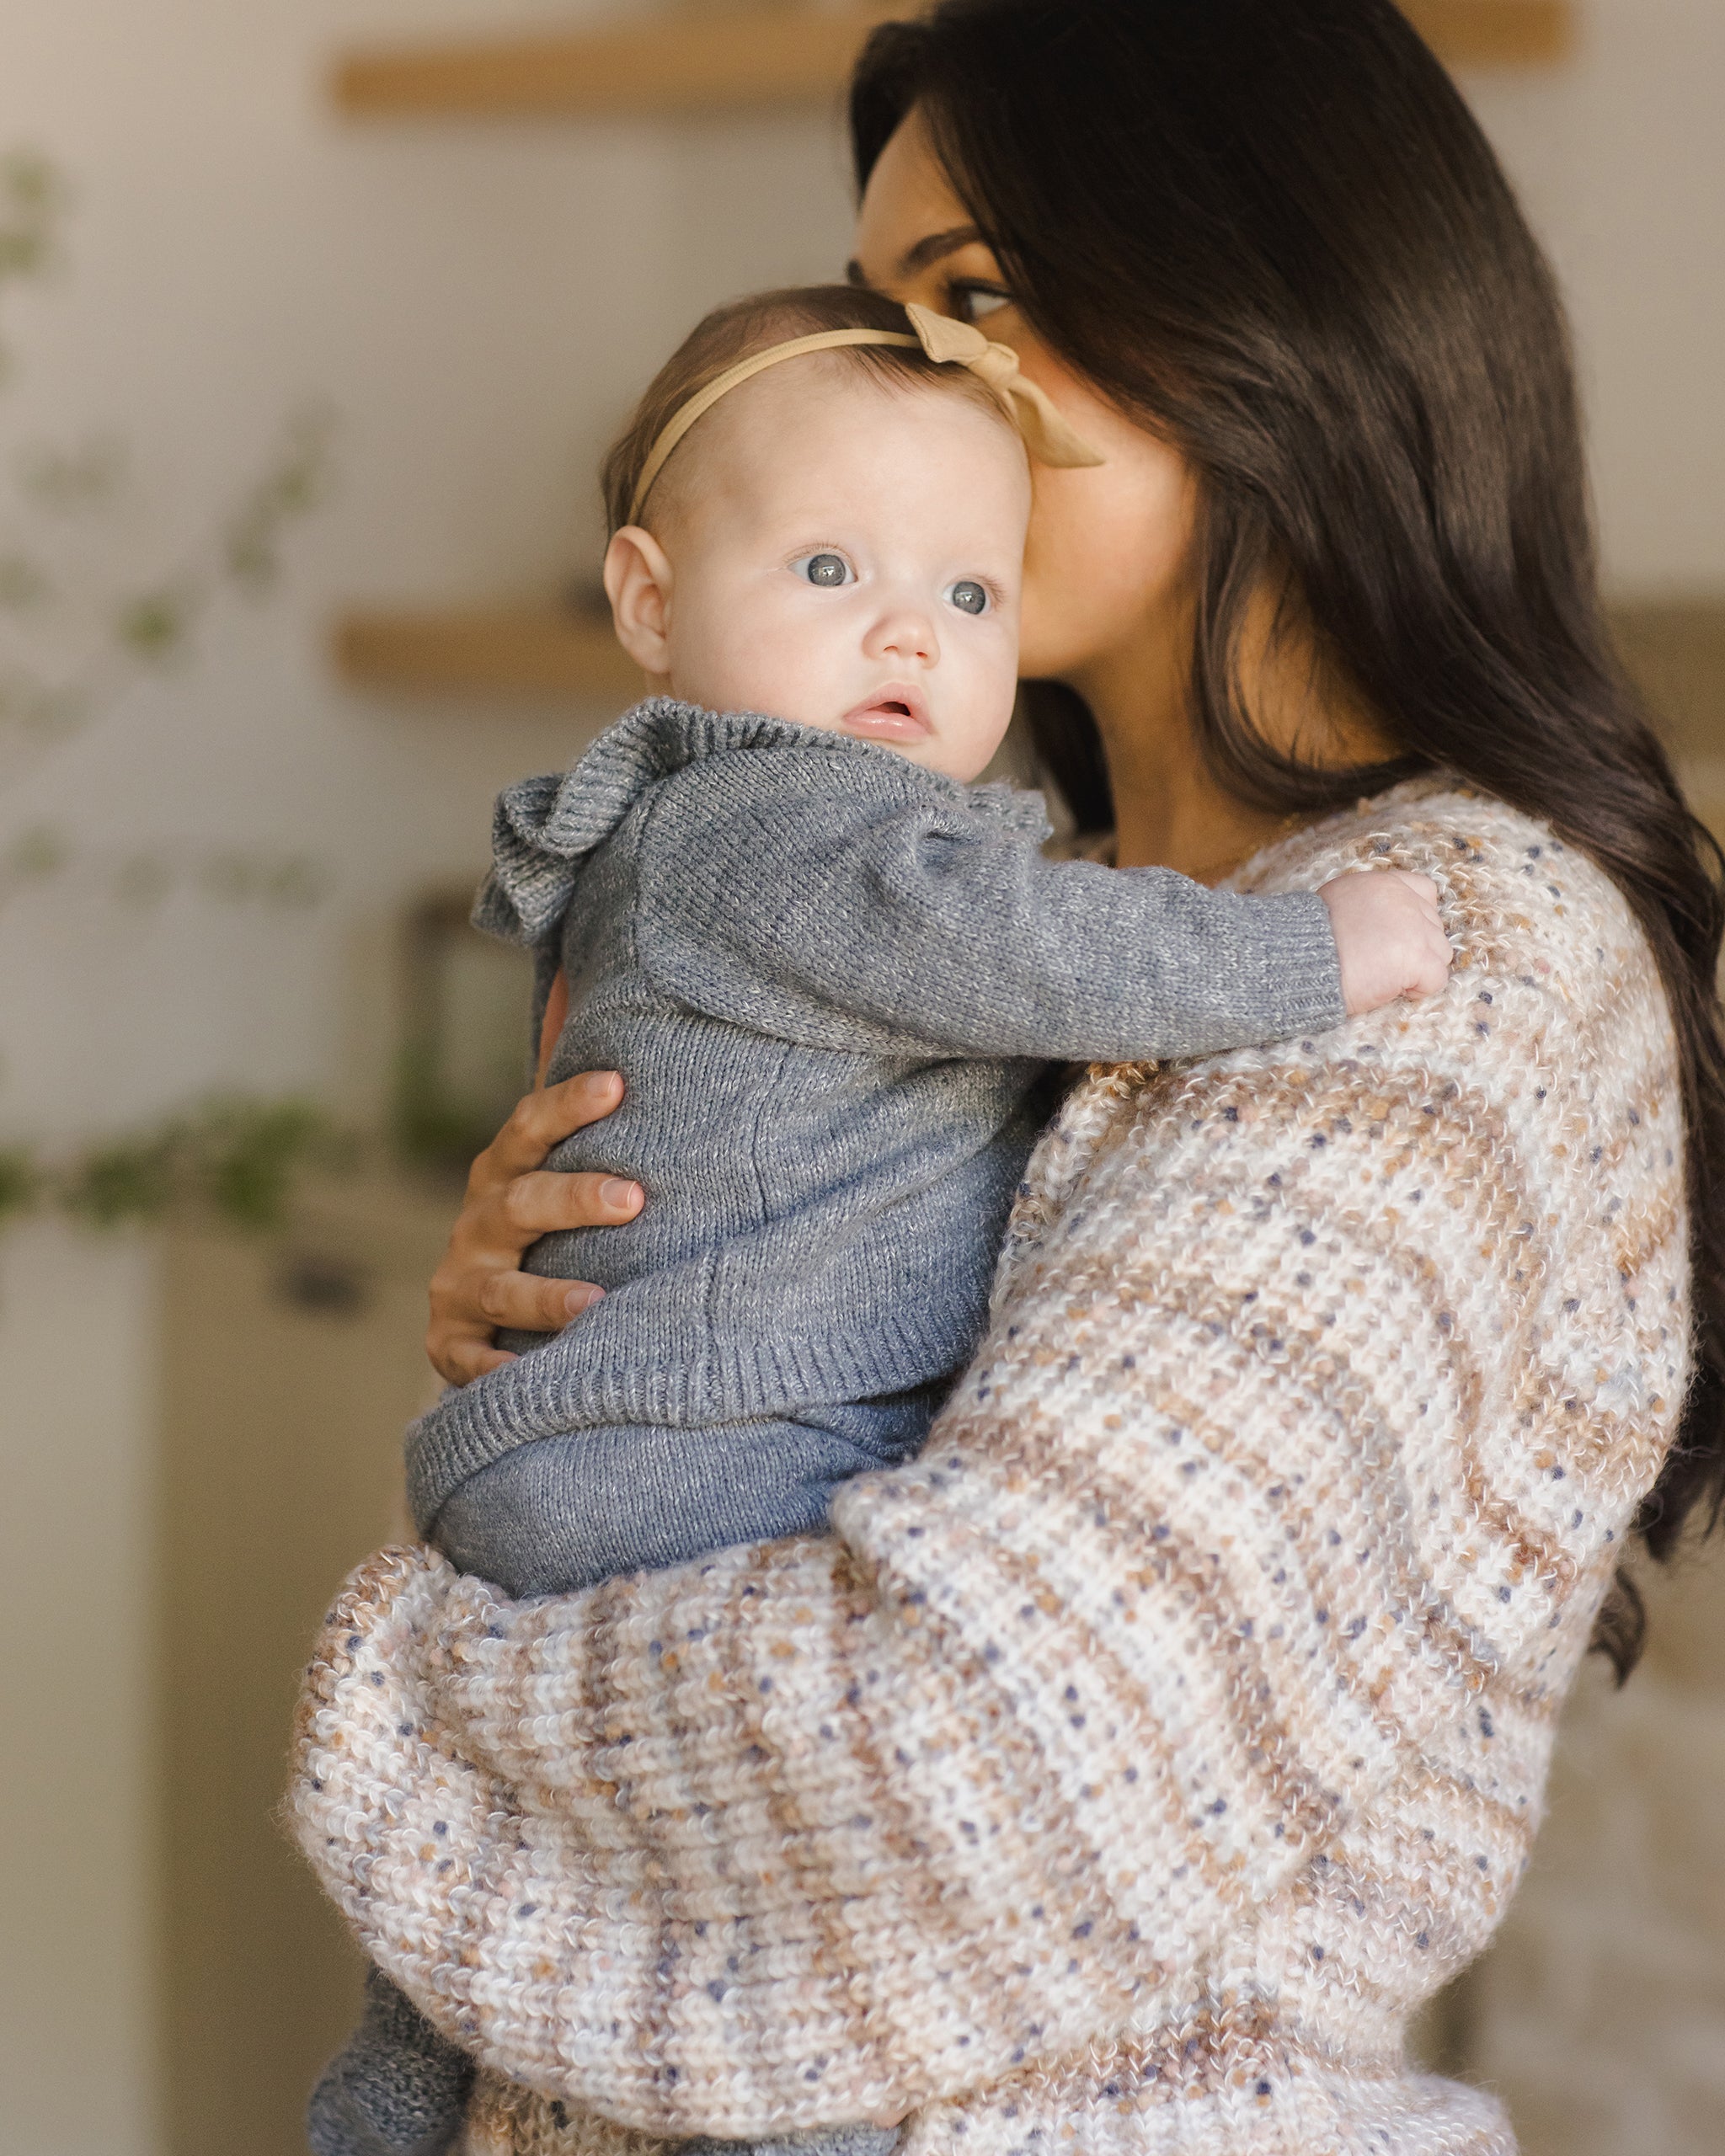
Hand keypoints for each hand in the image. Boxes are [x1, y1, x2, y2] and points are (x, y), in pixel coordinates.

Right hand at [426, 1070, 642, 1386]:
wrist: (481, 1316)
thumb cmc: (552, 1236)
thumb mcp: (563, 1189)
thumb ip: (607, 1146)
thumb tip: (690, 1084)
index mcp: (503, 1175)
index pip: (528, 1129)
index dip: (567, 1105)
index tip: (616, 1085)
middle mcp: (477, 1225)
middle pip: (519, 1203)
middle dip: (575, 1199)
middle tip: (635, 1198)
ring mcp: (460, 1285)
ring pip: (501, 1290)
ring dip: (546, 1296)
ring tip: (598, 1301)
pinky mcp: (451, 1344)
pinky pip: (468, 1361)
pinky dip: (495, 1371)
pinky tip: (529, 1376)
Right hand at [1319, 868, 1451, 1017]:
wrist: (1296, 961)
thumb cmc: (1308, 941)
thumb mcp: (1337, 903)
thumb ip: (1367, 906)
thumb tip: (1380, 927)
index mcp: (1383, 884)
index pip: (1425, 892)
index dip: (1417, 918)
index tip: (1396, 938)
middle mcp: (1404, 900)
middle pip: (1434, 928)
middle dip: (1415, 949)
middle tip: (1382, 964)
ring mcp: (1414, 928)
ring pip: (1440, 953)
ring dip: (1418, 970)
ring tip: (1385, 977)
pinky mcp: (1416, 957)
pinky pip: (1436, 979)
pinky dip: (1418, 990)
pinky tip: (1390, 990)